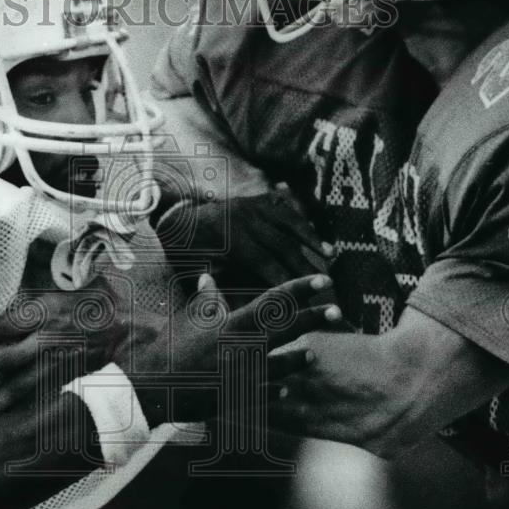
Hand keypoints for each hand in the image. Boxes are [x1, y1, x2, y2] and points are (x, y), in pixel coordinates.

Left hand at [0, 280, 128, 411]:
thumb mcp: (82, 277)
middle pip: (4, 359)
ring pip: (17, 388)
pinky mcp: (64, 382)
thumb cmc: (107, 304)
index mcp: (48, 312)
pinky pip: (34, 398)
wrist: (133, 336)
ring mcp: (55, 366)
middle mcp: (47, 341)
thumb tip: (33, 248)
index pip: (4, 326)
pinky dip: (17, 407)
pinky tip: (2, 413)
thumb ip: (56, 268)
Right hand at [123, 272, 343, 424]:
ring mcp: (244, 373)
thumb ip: (205, 300)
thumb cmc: (168, 348)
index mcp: (233, 323)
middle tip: (338, 311)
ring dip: (298, 359)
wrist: (154, 386)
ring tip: (313, 355)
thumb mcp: (188, 319)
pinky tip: (288, 391)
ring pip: (282, 364)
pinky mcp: (238, 396)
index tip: (323, 279)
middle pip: (287, 328)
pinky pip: (264, 394)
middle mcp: (244, 346)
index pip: (275, 299)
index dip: (301, 288)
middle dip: (314, 317)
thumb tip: (207, 278)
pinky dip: (276, 390)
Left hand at [157, 187, 331, 295]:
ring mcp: (252, 204)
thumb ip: (223, 290)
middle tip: (327, 286)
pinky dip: (304, 222)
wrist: (176, 220)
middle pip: (284, 245)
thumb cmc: (186, 256)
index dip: (287, 283)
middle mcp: (244, 218)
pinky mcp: (258, 198)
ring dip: (312, 239)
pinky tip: (319, 236)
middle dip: (307, 266)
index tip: (304, 301)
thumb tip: (245, 311)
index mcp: (229, 239)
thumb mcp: (197, 273)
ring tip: (332, 256)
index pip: (267, 264)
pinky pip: (286, 208)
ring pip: (290, 222)